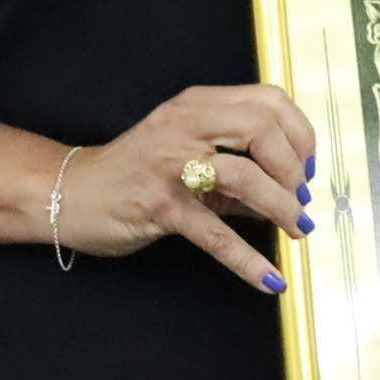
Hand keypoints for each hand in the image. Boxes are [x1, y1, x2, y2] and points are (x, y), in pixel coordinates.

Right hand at [56, 85, 316, 292]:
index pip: (267, 100)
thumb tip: (290, 194)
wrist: (72, 193)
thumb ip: (238, 168)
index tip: (307, 166)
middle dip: (293, 166)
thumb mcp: (188, 153)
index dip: (299, 133)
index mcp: (197, 105)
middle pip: (261, 128)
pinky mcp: (160, 207)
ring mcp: (171, 165)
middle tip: (301, 197)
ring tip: (296, 229)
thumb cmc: (134, 172)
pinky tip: (270, 279)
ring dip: (281, 206)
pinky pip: (214, 234)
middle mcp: (185, 125)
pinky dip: (248, 260)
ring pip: (244, 176)